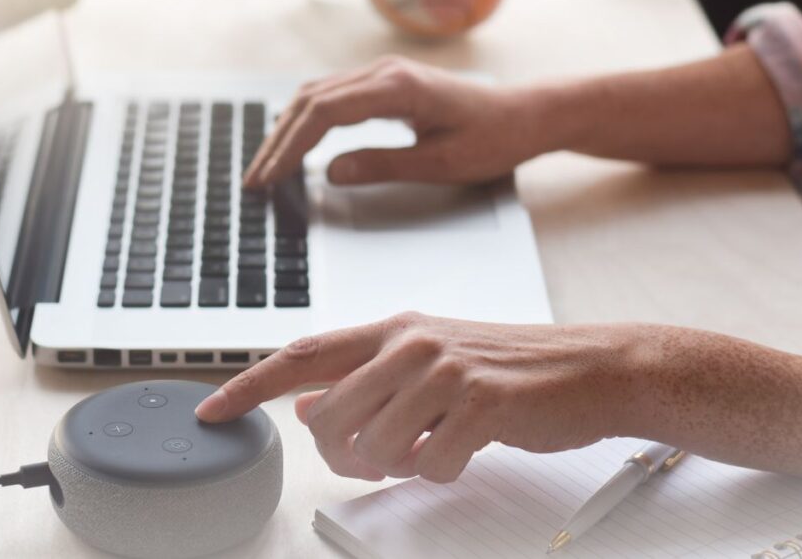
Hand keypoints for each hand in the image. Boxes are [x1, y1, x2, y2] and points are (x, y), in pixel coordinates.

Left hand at [196, 313, 637, 482]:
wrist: (589, 368)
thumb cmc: (510, 366)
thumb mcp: (431, 358)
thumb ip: (369, 378)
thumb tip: (311, 405)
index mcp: (395, 329)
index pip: (302, 354)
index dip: (249, 385)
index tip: (212, 411)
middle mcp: (412, 343)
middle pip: (329, 418)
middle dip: (341, 455)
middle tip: (376, 459)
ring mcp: (445, 372)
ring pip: (373, 447)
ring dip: (394, 465)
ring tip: (428, 448)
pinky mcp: (479, 405)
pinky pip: (428, 465)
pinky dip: (440, 471)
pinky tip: (464, 449)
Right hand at [243, 56, 547, 187]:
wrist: (525, 116)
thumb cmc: (493, 139)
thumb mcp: (441, 164)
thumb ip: (383, 166)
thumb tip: (329, 173)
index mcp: (398, 89)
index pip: (324, 113)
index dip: (291, 148)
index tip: (271, 178)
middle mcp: (385, 73)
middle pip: (311, 101)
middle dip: (278, 142)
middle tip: (255, 180)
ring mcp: (384, 75)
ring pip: (318, 95)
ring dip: (288, 130)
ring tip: (267, 166)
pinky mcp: (387, 84)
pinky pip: (335, 96)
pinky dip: (308, 120)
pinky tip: (295, 142)